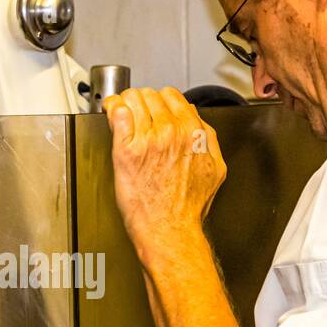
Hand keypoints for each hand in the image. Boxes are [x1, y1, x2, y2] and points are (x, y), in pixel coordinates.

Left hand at [103, 87, 226, 264]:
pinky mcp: (126, 151)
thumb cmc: (188, 207)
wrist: (170, 230)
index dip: (160, 100)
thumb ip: (207, 138)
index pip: (172, 96)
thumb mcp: (215, 169)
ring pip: (132, 100)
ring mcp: (148, 141)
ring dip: (125, 102)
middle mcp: (172, 132)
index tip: (153, 107)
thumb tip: (195, 118)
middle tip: (135, 111)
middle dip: (141, 101)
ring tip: (121, 110)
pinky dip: (113, 110)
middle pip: (150, 95)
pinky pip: (117, 115)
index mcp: (194, 133)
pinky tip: (112, 113)